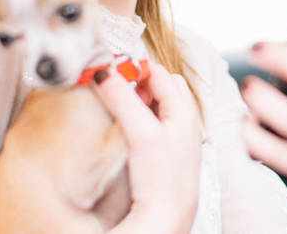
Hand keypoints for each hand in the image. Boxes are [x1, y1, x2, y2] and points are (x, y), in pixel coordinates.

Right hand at [91, 62, 201, 233]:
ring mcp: (175, 137)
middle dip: (135, 85)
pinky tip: (125, 132)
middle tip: (114, 94)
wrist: (166, 220)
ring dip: (135, 102)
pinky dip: (137, 120)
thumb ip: (122, 99)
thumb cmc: (163, 179)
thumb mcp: (141, 132)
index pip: (158, 71)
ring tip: (118, 113)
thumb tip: (101, 72)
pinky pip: (150, 124)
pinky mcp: (164, 153)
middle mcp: (184, 120)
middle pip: (158, 86)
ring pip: (153, 105)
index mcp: (184, 109)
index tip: (109, 73)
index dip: (134, 69)